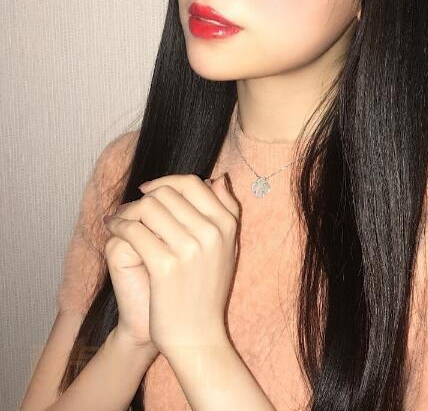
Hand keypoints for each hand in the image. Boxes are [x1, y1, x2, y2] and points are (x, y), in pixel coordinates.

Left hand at [103, 173, 239, 358]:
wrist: (197, 336)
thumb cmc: (207, 291)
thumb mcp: (227, 247)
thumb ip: (226, 210)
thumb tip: (217, 178)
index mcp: (227, 224)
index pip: (192, 184)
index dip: (166, 182)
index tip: (149, 191)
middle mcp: (212, 232)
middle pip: (168, 193)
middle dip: (144, 198)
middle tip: (130, 209)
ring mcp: (190, 249)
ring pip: (149, 207)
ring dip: (128, 211)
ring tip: (119, 220)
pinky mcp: (165, 266)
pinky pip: (134, 231)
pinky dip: (119, 227)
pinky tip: (113, 231)